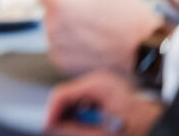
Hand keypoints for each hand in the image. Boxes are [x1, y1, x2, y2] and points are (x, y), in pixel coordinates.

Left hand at [35, 0, 160, 74]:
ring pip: (52, 27)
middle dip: (62, 7)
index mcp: (61, 3)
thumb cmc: (129, 16)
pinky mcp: (62, 62)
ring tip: (94, 29)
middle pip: (47, 8)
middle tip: (90, 12)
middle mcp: (54, 26)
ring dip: (66, 26)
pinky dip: (70, 44)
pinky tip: (91, 43)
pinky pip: (58, 46)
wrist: (145, 51)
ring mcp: (57, 46)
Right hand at [45, 70, 162, 134]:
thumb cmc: (141, 126)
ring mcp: (104, 84)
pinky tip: (82, 124)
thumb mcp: (104, 132)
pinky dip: (80, 113)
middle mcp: (99, 80)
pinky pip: (86, 100)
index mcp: (97, 85)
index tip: (46, 126)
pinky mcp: (108, 91)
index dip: (50, 112)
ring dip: (70, 114)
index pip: (61, 94)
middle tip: (55, 129)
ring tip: (68, 129)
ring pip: (75, 98)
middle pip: (67, 95)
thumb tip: (52, 127)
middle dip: (60, 114)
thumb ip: (74, 130)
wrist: (166, 123)